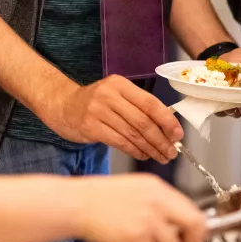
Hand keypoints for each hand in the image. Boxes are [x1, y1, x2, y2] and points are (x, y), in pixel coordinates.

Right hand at [43, 75, 183, 162]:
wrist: (62, 105)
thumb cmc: (95, 103)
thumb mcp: (116, 96)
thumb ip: (139, 107)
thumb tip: (168, 128)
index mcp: (120, 84)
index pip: (151, 103)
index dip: (167, 121)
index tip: (178, 135)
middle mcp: (109, 95)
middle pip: (143, 122)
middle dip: (161, 140)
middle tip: (172, 152)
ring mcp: (98, 111)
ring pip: (133, 134)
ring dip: (151, 148)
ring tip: (161, 156)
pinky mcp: (90, 127)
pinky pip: (120, 142)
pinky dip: (135, 151)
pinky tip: (143, 155)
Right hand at [74, 174, 208, 241]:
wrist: (77, 204)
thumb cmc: (100, 199)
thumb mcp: (136, 190)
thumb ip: (159, 203)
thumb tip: (179, 223)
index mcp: (159, 188)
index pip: (193, 209)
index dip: (196, 228)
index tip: (190, 237)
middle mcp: (158, 202)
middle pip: (194, 226)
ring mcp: (148, 219)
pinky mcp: (136, 237)